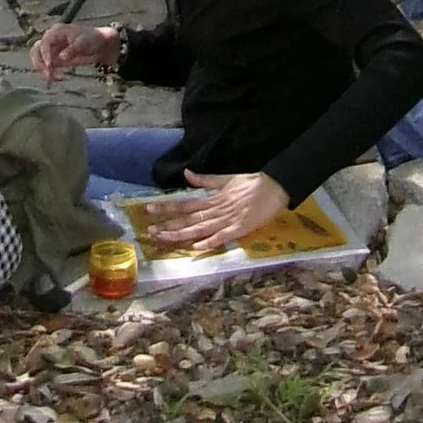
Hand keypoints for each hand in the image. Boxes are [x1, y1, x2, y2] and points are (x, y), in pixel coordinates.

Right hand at [32, 22, 119, 80]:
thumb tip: (61, 57)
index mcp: (57, 31)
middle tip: (48, 74)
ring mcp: (54, 50)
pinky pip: (48, 67)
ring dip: (42, 70)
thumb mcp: (84, 42)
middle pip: (36, 50)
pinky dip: (49, 74)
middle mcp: (52, 40)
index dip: (44, 53)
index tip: (49, 65)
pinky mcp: (57, 60)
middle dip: (39, 63)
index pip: (44, 42)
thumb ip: (72, 49)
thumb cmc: (94, 37)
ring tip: (52, 79)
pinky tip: (56, 79)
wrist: (102, 45)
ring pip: (39, 60)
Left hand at [143, 170, 287, 252]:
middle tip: (150, 230)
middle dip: (169, 224)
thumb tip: (186, 174)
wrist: (274, 187)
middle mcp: (216, 209)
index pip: (185, 203)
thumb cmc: (250, 183)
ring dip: (181, 234)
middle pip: (189, 218)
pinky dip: (208, 242)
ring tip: (164, 239)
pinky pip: (221, 237)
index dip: (167, 207)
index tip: (149, 209)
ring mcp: (227, 220)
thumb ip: (205, 180)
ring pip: (200, 229)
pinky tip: (195, 248)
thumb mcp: (225, 178)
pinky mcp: (239, 229)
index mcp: (212, 198)